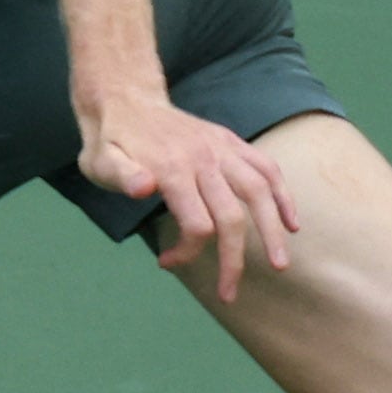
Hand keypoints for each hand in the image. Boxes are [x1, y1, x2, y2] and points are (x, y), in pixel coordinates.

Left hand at [79, 90, 301, 302]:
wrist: (126, 98)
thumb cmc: (110, 140)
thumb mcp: (99, 160)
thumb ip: (121, 175)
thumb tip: (143, 189)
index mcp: (172, 170)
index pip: (197, 225)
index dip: (186, 253)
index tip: (165, 263)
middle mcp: (203, 158)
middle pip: (232, 216)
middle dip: (234, 260)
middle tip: (230, 293)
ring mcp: (221, 148)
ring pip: (259, 191)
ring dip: (273, 230)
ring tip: (281, 264)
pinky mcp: (230, 142)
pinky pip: (266, 168)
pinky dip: (283, 195)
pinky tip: (292, 222)